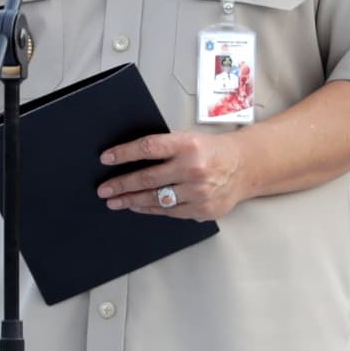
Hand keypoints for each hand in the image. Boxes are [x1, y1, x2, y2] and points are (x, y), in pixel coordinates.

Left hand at [98, 128, 247, 222]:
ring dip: (131, 200)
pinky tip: (138, 206)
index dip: (124, 153)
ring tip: (115, 201)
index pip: (148, 148)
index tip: (106, 158)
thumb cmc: (213, 151)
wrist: (245, 167)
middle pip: (148, 178)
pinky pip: (168, 211)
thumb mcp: (190, 139)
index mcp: (188, 145)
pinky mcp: (202, 209)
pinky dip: (150, 208)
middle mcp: (193, 168)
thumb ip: (165, 148)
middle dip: (121, 184)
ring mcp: (198, 192)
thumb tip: (128, 157)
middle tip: (104, 189)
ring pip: (156, 198)